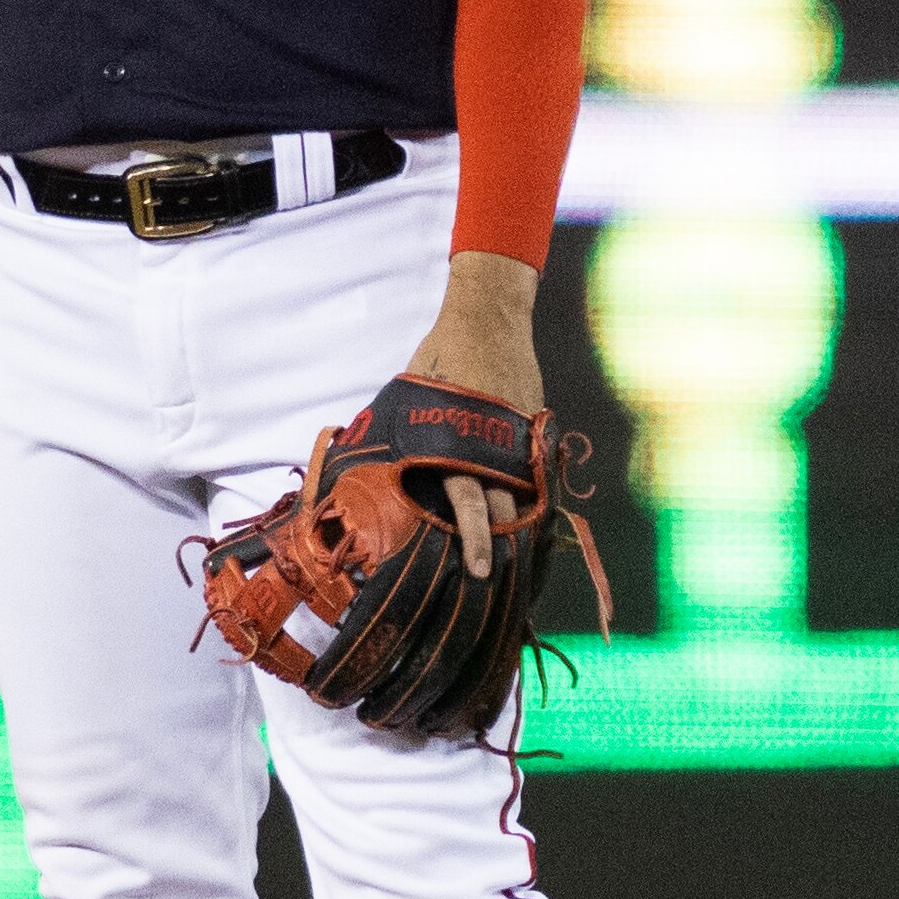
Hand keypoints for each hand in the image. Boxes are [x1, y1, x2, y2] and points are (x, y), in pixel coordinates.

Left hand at [406, 254, 545, 577]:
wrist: (487, 320)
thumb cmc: (438, 362)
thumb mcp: (406, 401)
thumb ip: (397, 439)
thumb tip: (364, 471)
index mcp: (453, 446)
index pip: (466, 505)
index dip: (471, 540)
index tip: (474, 568)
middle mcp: (489, 449)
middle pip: (499, 509)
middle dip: (496, 545)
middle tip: (492, 578)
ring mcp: (517, 440)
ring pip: (523, 495)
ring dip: (518, 526)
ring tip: (516, 558)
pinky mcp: (534, 428)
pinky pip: (535, 472)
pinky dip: (532, 495)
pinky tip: (529, 516)